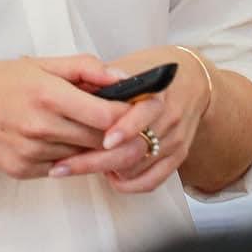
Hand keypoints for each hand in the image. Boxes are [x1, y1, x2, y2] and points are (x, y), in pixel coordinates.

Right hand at [0, 54, 126, 180]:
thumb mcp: (38, 65)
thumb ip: (84, 68)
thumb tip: (121, 79)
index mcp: (48, 95)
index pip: (108, 116)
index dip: (127, 117)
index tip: (132, 111)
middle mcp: (41, 126)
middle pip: (100, 140)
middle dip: (113, 133)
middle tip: (114, 121)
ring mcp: (30, 152)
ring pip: (81, 156)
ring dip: (87, 144)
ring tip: (76, 125)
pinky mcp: (21, 170)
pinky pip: (59, 167)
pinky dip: (64, 155)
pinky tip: (52, 138)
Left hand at [48, 48, 211, 195]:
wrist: (190, 81)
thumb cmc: (150, 72)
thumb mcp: (126, 67)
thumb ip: (101, 81)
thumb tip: (71, 95)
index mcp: (157, 92)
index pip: (142, 115)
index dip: (123, 129)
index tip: (103, 141)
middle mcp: (169, 118)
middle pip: (134, 150)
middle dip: (95, 162)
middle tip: (62, 167)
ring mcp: (175, 140)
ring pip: (138, 169)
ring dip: (105, 171)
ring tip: (78, 164)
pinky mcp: (178, 157)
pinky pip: (152, 181)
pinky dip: (128, 183)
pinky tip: (110, 175)